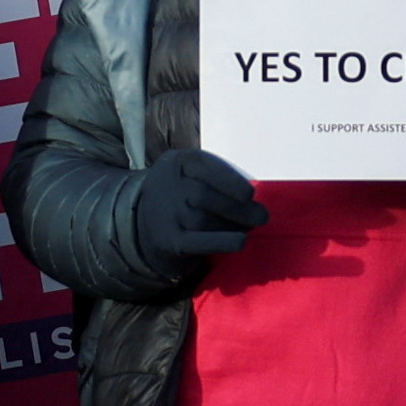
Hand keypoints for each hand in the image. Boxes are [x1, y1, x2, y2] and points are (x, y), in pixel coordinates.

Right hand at [139, 146, 267, 269]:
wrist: (144, 221)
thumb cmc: (183, 193)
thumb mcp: (192, 173)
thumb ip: (218, 176)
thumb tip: (253, 198)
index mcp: (176, 163)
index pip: (202, 165)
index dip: (229, 179)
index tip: (250, 193)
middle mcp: (166, 186)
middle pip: (202, 195)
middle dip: (237, 207)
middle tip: (261, 216)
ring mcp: (165, 214)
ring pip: (202, 219)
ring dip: (232, 225)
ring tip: (250, 227)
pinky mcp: (168, 241)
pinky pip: (198, 241)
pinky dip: (223, 242)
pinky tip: (240, 241)